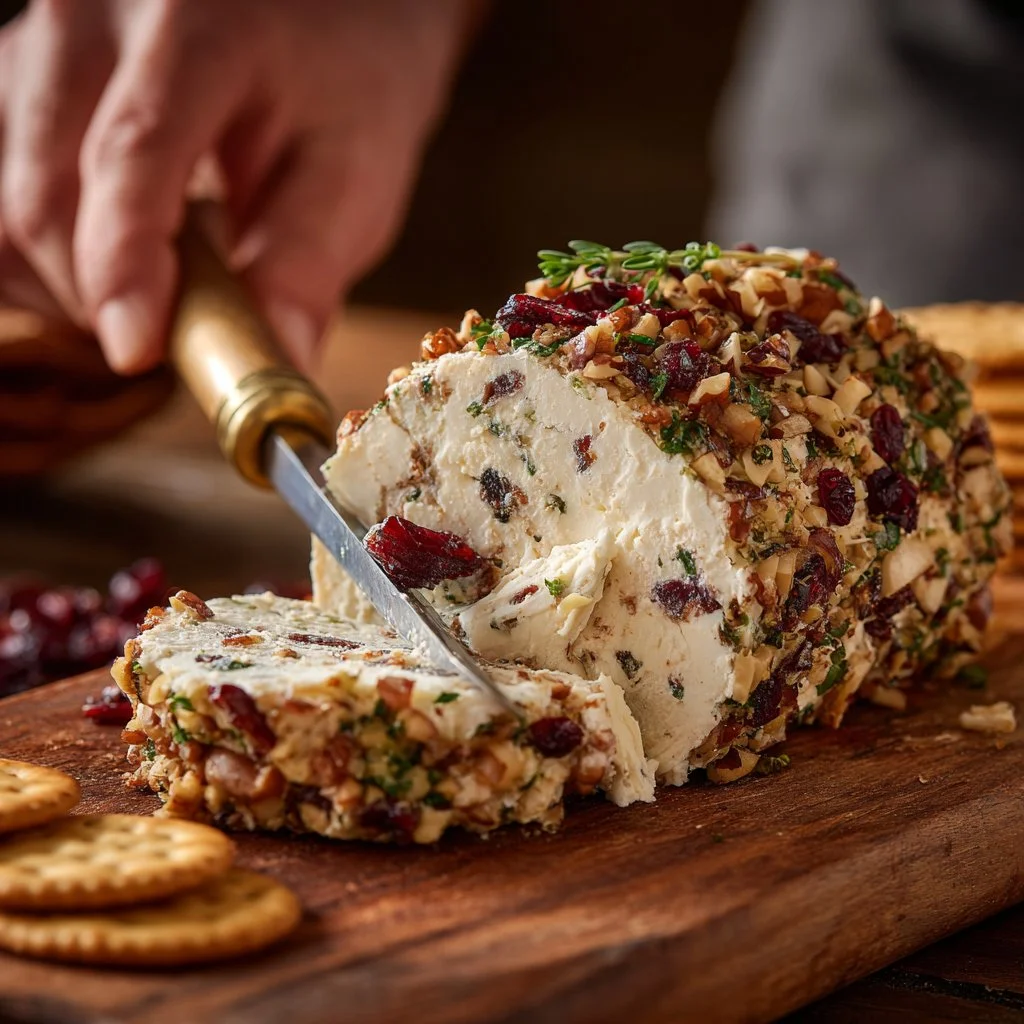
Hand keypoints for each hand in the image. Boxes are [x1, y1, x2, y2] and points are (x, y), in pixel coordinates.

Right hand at [0, 0, 473, 373]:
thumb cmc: (347, 85)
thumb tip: (276, 364)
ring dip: (66, 279)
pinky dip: (42, 252)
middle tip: (178, 335)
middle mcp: (93, 15)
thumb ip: (308, 264)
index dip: (125, 262)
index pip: (134, 151)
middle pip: (46, 191)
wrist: (322, 7)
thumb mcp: (356, 172)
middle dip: (103, 295)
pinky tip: (111, 253)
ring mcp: (38, 40)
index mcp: (198, 28)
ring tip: (158, 281)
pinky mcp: (16, 73)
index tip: (136, 350)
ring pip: (4, 200)